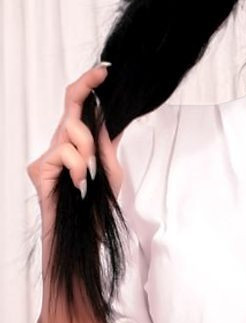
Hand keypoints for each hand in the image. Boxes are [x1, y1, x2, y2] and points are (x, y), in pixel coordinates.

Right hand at [26, 63, 121, 223]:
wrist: (85, 236)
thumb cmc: (97, 208)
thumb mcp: (112, 172)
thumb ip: (107, 144)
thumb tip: (109, 116)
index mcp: (77, 143)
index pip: (79, 106)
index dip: (89, 85)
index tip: (105, 71)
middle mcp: (60, 143)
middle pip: (72, 106)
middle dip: (89, 98)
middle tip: (104, 91)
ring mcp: (48, 155)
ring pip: (72, 131)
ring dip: (89, 151)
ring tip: (90, 175)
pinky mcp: (40, 167)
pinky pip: (64, 152)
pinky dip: (79, 167)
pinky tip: (80, 183)